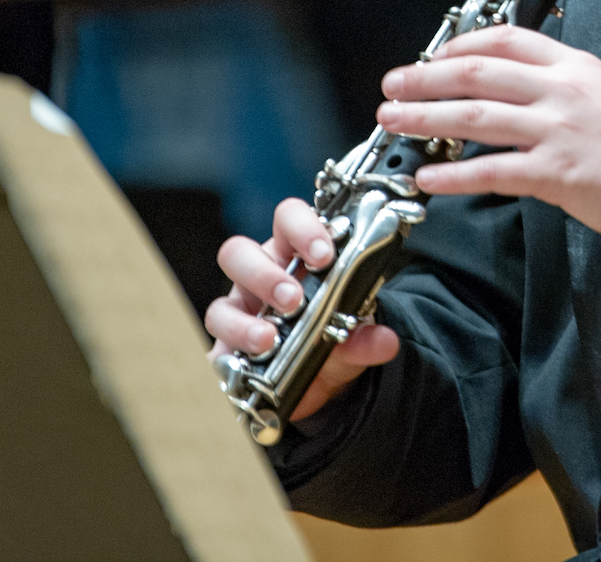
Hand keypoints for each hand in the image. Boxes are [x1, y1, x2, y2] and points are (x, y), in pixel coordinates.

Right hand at [204, 196, 399, 422]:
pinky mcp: (224, 348)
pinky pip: (214, 348)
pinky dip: (232, 356)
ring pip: (221, 302)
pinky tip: (249, 366)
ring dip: (244, 321)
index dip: (301, 229)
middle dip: (265, 275)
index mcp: (293, 254)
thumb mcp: (354, 337)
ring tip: (270, 338)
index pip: (288, 219)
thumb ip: (366, 339)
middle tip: (293, 299)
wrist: (319, 382)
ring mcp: (238, 311)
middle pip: (239, 252)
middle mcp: (260, 275)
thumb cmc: (332, 337)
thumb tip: (386, 342)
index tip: (324, 254)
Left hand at [377, 28, 600, 250]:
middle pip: (478, 71)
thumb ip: (562, 88)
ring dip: (425, 117)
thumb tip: (516, 94)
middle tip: (394, 84)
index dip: (460, 44)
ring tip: (394, 122)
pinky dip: (453, 176)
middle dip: (426, 77)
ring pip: (475, 115)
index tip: (433, 56)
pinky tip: (429, 179)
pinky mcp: (557, 173)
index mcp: (575, 66)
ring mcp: (558, 130)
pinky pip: (492, 171)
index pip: (506, 38)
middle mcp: (562, 90)